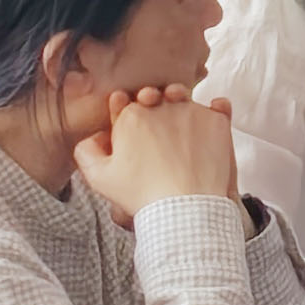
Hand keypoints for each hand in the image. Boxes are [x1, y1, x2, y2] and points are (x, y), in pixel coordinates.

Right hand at [71, 83, 236, 219]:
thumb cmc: (142, 194)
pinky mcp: (217, 120)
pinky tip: (207, 127)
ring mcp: (191, 111)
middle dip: (154, 105)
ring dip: (182, 106)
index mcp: (131, 116)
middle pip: (156, 96)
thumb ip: (87, 151)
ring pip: (184, 99)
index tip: (135, 126)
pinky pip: (218, 107)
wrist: (185, 207)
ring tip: (182, 129)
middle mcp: (161, 106)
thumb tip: (96, 136)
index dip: (128, 112)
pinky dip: (215, 112)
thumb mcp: (99, 178)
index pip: (127, 102)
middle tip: (158, 129)